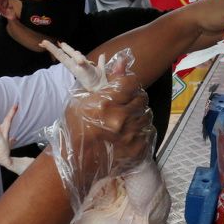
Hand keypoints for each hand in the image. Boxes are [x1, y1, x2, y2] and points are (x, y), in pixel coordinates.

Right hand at [61, 63, 150, 191]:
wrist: (75, 162)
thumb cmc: (75, 128)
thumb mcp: (82, 100)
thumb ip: (105, 81)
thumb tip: (124, 61)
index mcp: (106, 104)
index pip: (131, 82)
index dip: (128, 84)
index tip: (122, 89)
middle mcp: (121, 119)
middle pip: (142, 98)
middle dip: (134, 98)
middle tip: (123, 105)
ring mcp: (131, 136)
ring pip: (147, 114)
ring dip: (138, 114)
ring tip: (125, 120)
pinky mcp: (138, 150)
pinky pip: (148, 131)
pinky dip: (140, 130)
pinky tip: (128, 133)